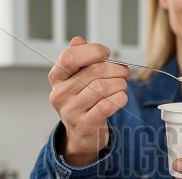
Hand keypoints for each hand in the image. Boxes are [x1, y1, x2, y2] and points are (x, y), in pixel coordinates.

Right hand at [48, 36, 129, 165]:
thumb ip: (79, 59)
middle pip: (93, 72)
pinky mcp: (85, 125)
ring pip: (103, 88)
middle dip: (115, 69)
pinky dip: (120, 98)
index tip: (106, 52)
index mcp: (56, 78)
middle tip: (124, 72)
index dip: (92, 51)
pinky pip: (107, 105)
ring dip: (120, 84)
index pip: (70, 57)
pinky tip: (122, 97)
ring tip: (123, 85)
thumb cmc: (83, 102)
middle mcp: (60, 94)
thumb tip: (79, 41)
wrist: (82, 134)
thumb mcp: (76, 79)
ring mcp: (71, 111)